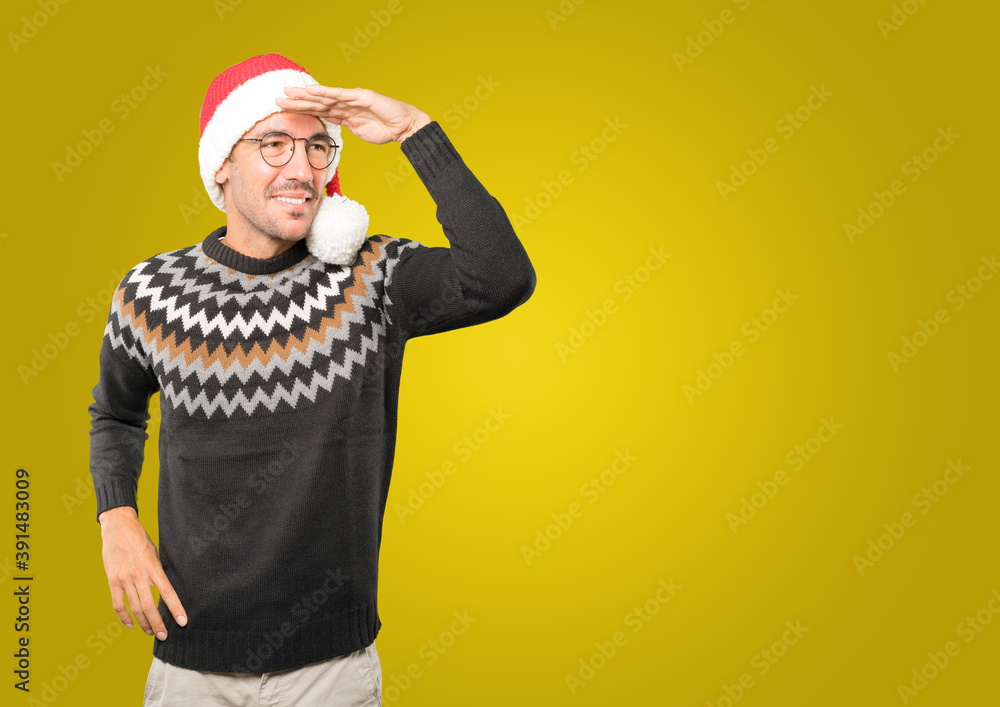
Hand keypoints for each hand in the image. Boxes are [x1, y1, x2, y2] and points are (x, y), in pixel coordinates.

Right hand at [99, 506, 186, 640]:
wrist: (118, 527)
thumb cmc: (140, 539)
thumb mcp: (155, 552)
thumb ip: (158, 571)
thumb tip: (166, 590)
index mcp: (153, 567)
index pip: (167, 593)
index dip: (175, 609)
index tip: (182, 622)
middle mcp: (138, 575)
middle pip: (148, 606)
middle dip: (157, 624)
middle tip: (164, 635)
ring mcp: (124, 579)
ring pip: (134, 608)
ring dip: (143, 623)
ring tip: (150, 631)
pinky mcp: (112, 581)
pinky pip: (118, 604)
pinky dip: (124, 617)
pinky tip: (130, 624)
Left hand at [275, 85, 431, 144]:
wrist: (405, 125)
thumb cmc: (386, 129)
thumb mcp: (359, 131)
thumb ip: (345, 126)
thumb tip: (330, 126)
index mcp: (344, 112)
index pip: (319, 110)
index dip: (302, 109)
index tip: (285, 109)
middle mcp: (345, 103)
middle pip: (317, 102)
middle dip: (297, 101)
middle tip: (277, 98)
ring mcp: (352, 98)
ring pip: (324, 97)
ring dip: (305, 95)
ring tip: (288, 93)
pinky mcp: (361, 96)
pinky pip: (340, 95)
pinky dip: (325, 93)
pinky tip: (311, 91)